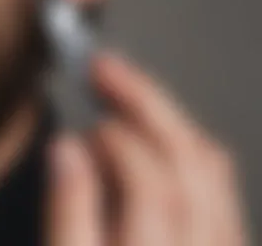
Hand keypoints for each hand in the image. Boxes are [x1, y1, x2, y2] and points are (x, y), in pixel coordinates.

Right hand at [49, 54, 249, 245]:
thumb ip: (69, 217)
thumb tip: (66, 150)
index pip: (151, 189)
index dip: (113, 146)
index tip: (75, 130)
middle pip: (187, 165)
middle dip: (145, 103)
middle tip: (104, 68)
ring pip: (210, 170)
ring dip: (168, 116)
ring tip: (128, 87)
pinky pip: (219, 187)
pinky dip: (189, 146)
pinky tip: (164, 131)